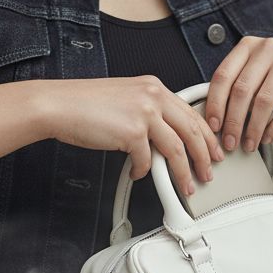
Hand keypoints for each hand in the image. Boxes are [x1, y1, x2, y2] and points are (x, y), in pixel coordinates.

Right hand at [39, 76, 223, 199]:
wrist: (59, 105)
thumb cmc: (85, 104)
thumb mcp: (126, 97)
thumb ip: (149, 111)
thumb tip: (165, 137)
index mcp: (154, 87)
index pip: (191, 112)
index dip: (206, 135)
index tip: (213, 149)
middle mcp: (153, 96)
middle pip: (191, 131)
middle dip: (204, 156)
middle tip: (209, 172)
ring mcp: (143, 113)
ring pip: (176, 149)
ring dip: (183, 172)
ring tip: (186, 185)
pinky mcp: (132, 132)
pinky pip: (147, 160)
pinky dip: (144, 171)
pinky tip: (138, 173)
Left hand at [204, 37, 272, 151]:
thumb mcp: (260, 68)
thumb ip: (240, 83)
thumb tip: (217, 117)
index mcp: (249, 46)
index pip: (223, 75)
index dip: (215, 104)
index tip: (213, 126)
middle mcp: (268, 48)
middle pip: (241, 90)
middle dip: (233, 122)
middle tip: (230, 142)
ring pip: (263, 101)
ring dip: (254, 129)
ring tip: (250, 143)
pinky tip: (269, 137)